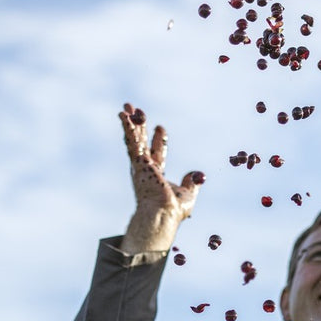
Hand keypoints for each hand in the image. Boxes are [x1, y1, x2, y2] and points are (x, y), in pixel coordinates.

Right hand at [119, 102, 203, 253]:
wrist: (163, 213)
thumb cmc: (174, 209)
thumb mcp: (188, 194)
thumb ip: (191, 183)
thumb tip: (197, 175)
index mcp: (156, 175)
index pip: (158, 153)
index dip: (159, 140)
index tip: (160, 127)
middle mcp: (145, 169)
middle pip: (142, 143)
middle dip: (139, 128)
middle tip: (136, 112)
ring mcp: (140, 165)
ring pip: (134, 139)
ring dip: (130, 123)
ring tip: (126, 107)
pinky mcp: (137, 162)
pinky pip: (132, 142)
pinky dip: (127, 128)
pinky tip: (123, 115)